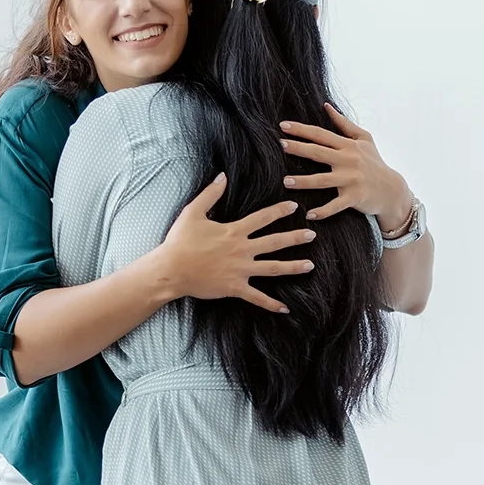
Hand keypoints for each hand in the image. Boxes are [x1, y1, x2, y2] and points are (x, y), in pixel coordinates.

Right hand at [155, 174, 314, 312]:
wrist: (171, 269)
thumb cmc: (180, 241)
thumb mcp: (193, 212)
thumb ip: (211, 193)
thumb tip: (223, 175)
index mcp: (234, 231)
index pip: (262, 218)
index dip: (279, 211)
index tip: (295, 206)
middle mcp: (242, 250)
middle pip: (274, 243)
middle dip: (295, 238)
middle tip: (312, 235)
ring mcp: (240, 270)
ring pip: (273, 269)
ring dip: (293, 267)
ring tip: (310, 265)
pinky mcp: (235, 288)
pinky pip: (257, 297)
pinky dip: (271, 304)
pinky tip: (285, 308)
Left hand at [281, 105, 412, 227]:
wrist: (392, 190)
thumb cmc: (375, 163)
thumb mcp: (365, 139)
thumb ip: (344, 123)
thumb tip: (326, 106)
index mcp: (348, 146)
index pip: (321, 134)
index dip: (301, 129)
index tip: (283, 125)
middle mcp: (348, 161)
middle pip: (318, 153)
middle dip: (298, 148)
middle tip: (280, 145)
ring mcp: (351, 180)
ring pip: (322, 180)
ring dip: (303, 182)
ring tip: (286, 181)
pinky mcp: (354, 197)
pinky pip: (335, 205)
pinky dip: (323, 211)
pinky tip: (309, 214)